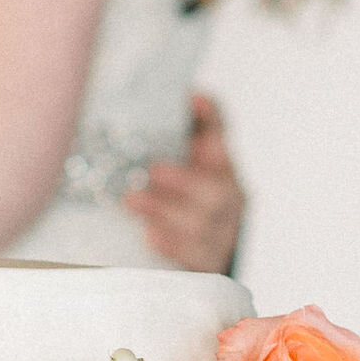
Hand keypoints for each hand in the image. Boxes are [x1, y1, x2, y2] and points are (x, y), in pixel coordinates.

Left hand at [125, 92, 245, 273]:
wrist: (209, 251)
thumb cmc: (186, 199)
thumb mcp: (182, 165)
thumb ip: (174, 134)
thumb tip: (172, 97)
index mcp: (221, 166)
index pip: (219, 136)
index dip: (210, 119)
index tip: (193, 98)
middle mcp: (228, 199)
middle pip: (215, 192)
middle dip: (183, 181)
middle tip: (152, 170)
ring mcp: (222, 234)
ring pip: (202, 227)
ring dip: (165, 212)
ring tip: (131, 201)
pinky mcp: (208, 264)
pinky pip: (195, 258)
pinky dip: (171, 246)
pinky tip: (148, 236)